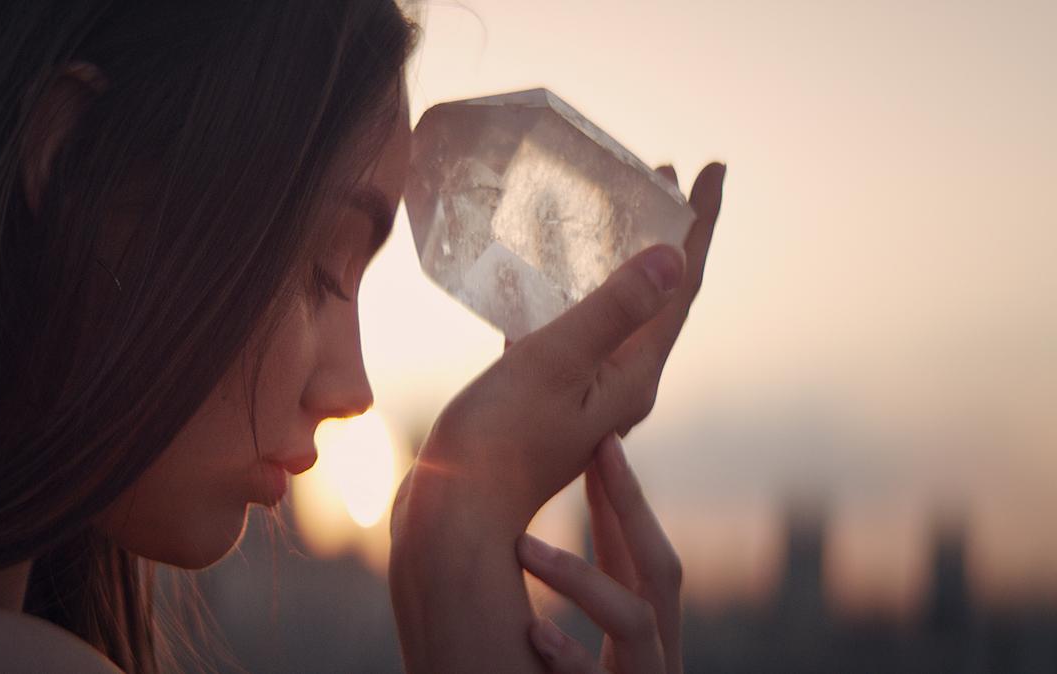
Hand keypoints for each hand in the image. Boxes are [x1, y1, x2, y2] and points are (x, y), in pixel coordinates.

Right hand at [395, 162, 725, 529]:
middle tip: (661, 177)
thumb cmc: (498, 444)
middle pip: (657, 296)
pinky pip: (570, 332)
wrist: (455, 516)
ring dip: (618, 260)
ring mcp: (584, 394)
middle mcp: (620, 385)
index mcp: (634, 375)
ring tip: (612, 214)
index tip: (711, 169)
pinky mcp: (546, 400)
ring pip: (613, 312)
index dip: (699, 225)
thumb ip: (611, 310)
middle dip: (666, 235)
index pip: (681, 286)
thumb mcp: (555, 365)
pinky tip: (545, 279)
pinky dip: (569, 295)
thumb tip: (674, 257)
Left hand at [517, 434, 681, 673]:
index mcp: (651, 629)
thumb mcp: (600, 634)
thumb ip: (597, 584)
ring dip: (580, 578)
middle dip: (630, 507)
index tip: (604, 439)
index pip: (644, 550)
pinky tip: (536, 632)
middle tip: (594, 452)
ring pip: (636, 622)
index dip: (628, 495)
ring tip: (523, 547)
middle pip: (662, 571)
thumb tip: (567, 502)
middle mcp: (658, 652)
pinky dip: (571, 657)